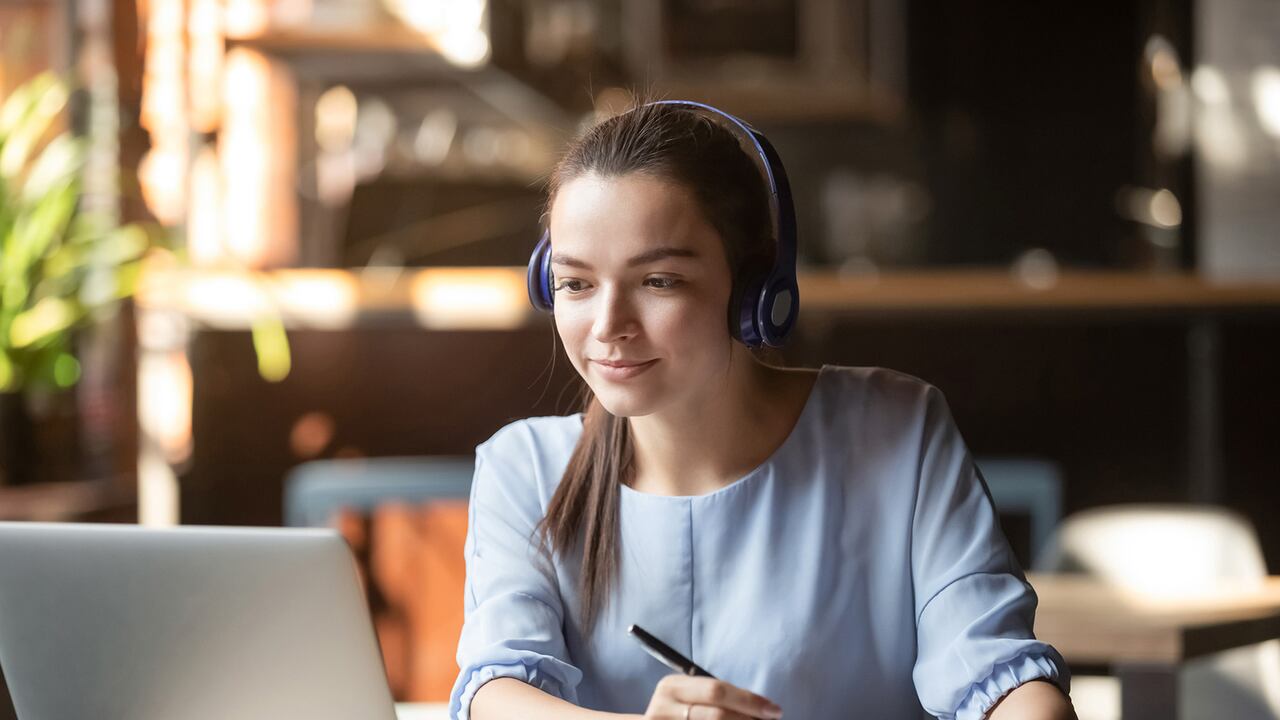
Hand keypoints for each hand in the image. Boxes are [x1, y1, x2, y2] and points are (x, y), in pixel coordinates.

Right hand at [642, 673, 782, 718]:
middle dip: (749, 719)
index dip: (749, 701)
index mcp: (672, 686)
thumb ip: (718, 698)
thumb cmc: (680, 712)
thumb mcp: (690, 697)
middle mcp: (663, 708)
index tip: (774, 710)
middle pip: (717, 715)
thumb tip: (763, 708)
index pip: (717, 691)